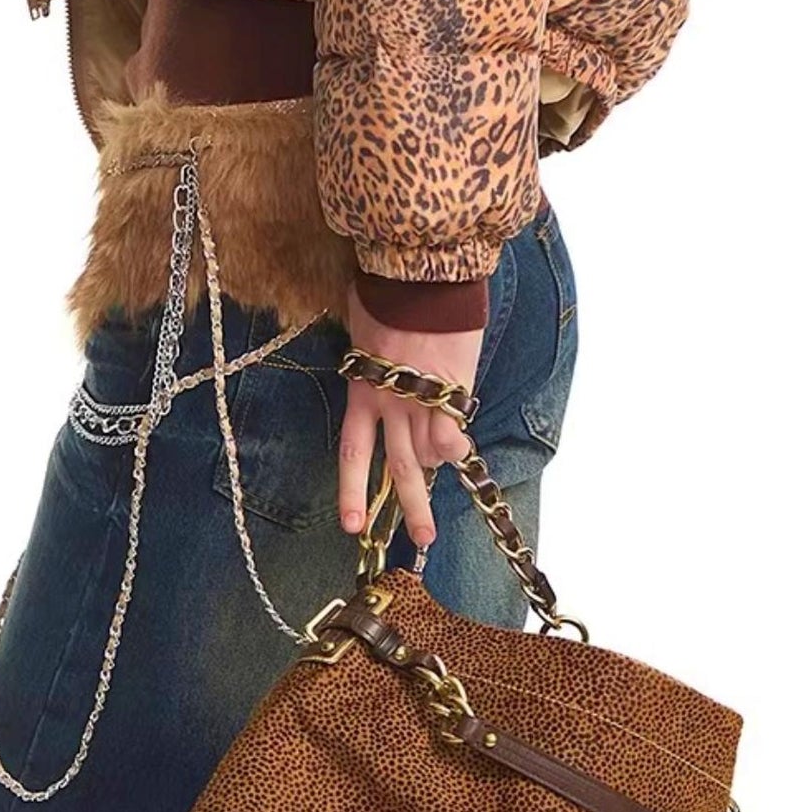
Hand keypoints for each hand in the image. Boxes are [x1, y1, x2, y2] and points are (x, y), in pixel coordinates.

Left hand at [337, 290, 483, 550]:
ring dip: (433, 475)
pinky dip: (456, 444)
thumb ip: (368, 363)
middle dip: (407, 509)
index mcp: (361, 390)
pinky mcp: (453, 387)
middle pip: (395, 468)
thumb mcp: (364, 334)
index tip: (354, 526)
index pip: (353, 451)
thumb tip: (372, 369)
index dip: (352, 491)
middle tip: (419, 541)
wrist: (420, 271)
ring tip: (438, 494)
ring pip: (428, 455)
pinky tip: (459, 450)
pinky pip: (454, 430)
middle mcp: (389, 402)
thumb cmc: (387, 293)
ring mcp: (422, 397)